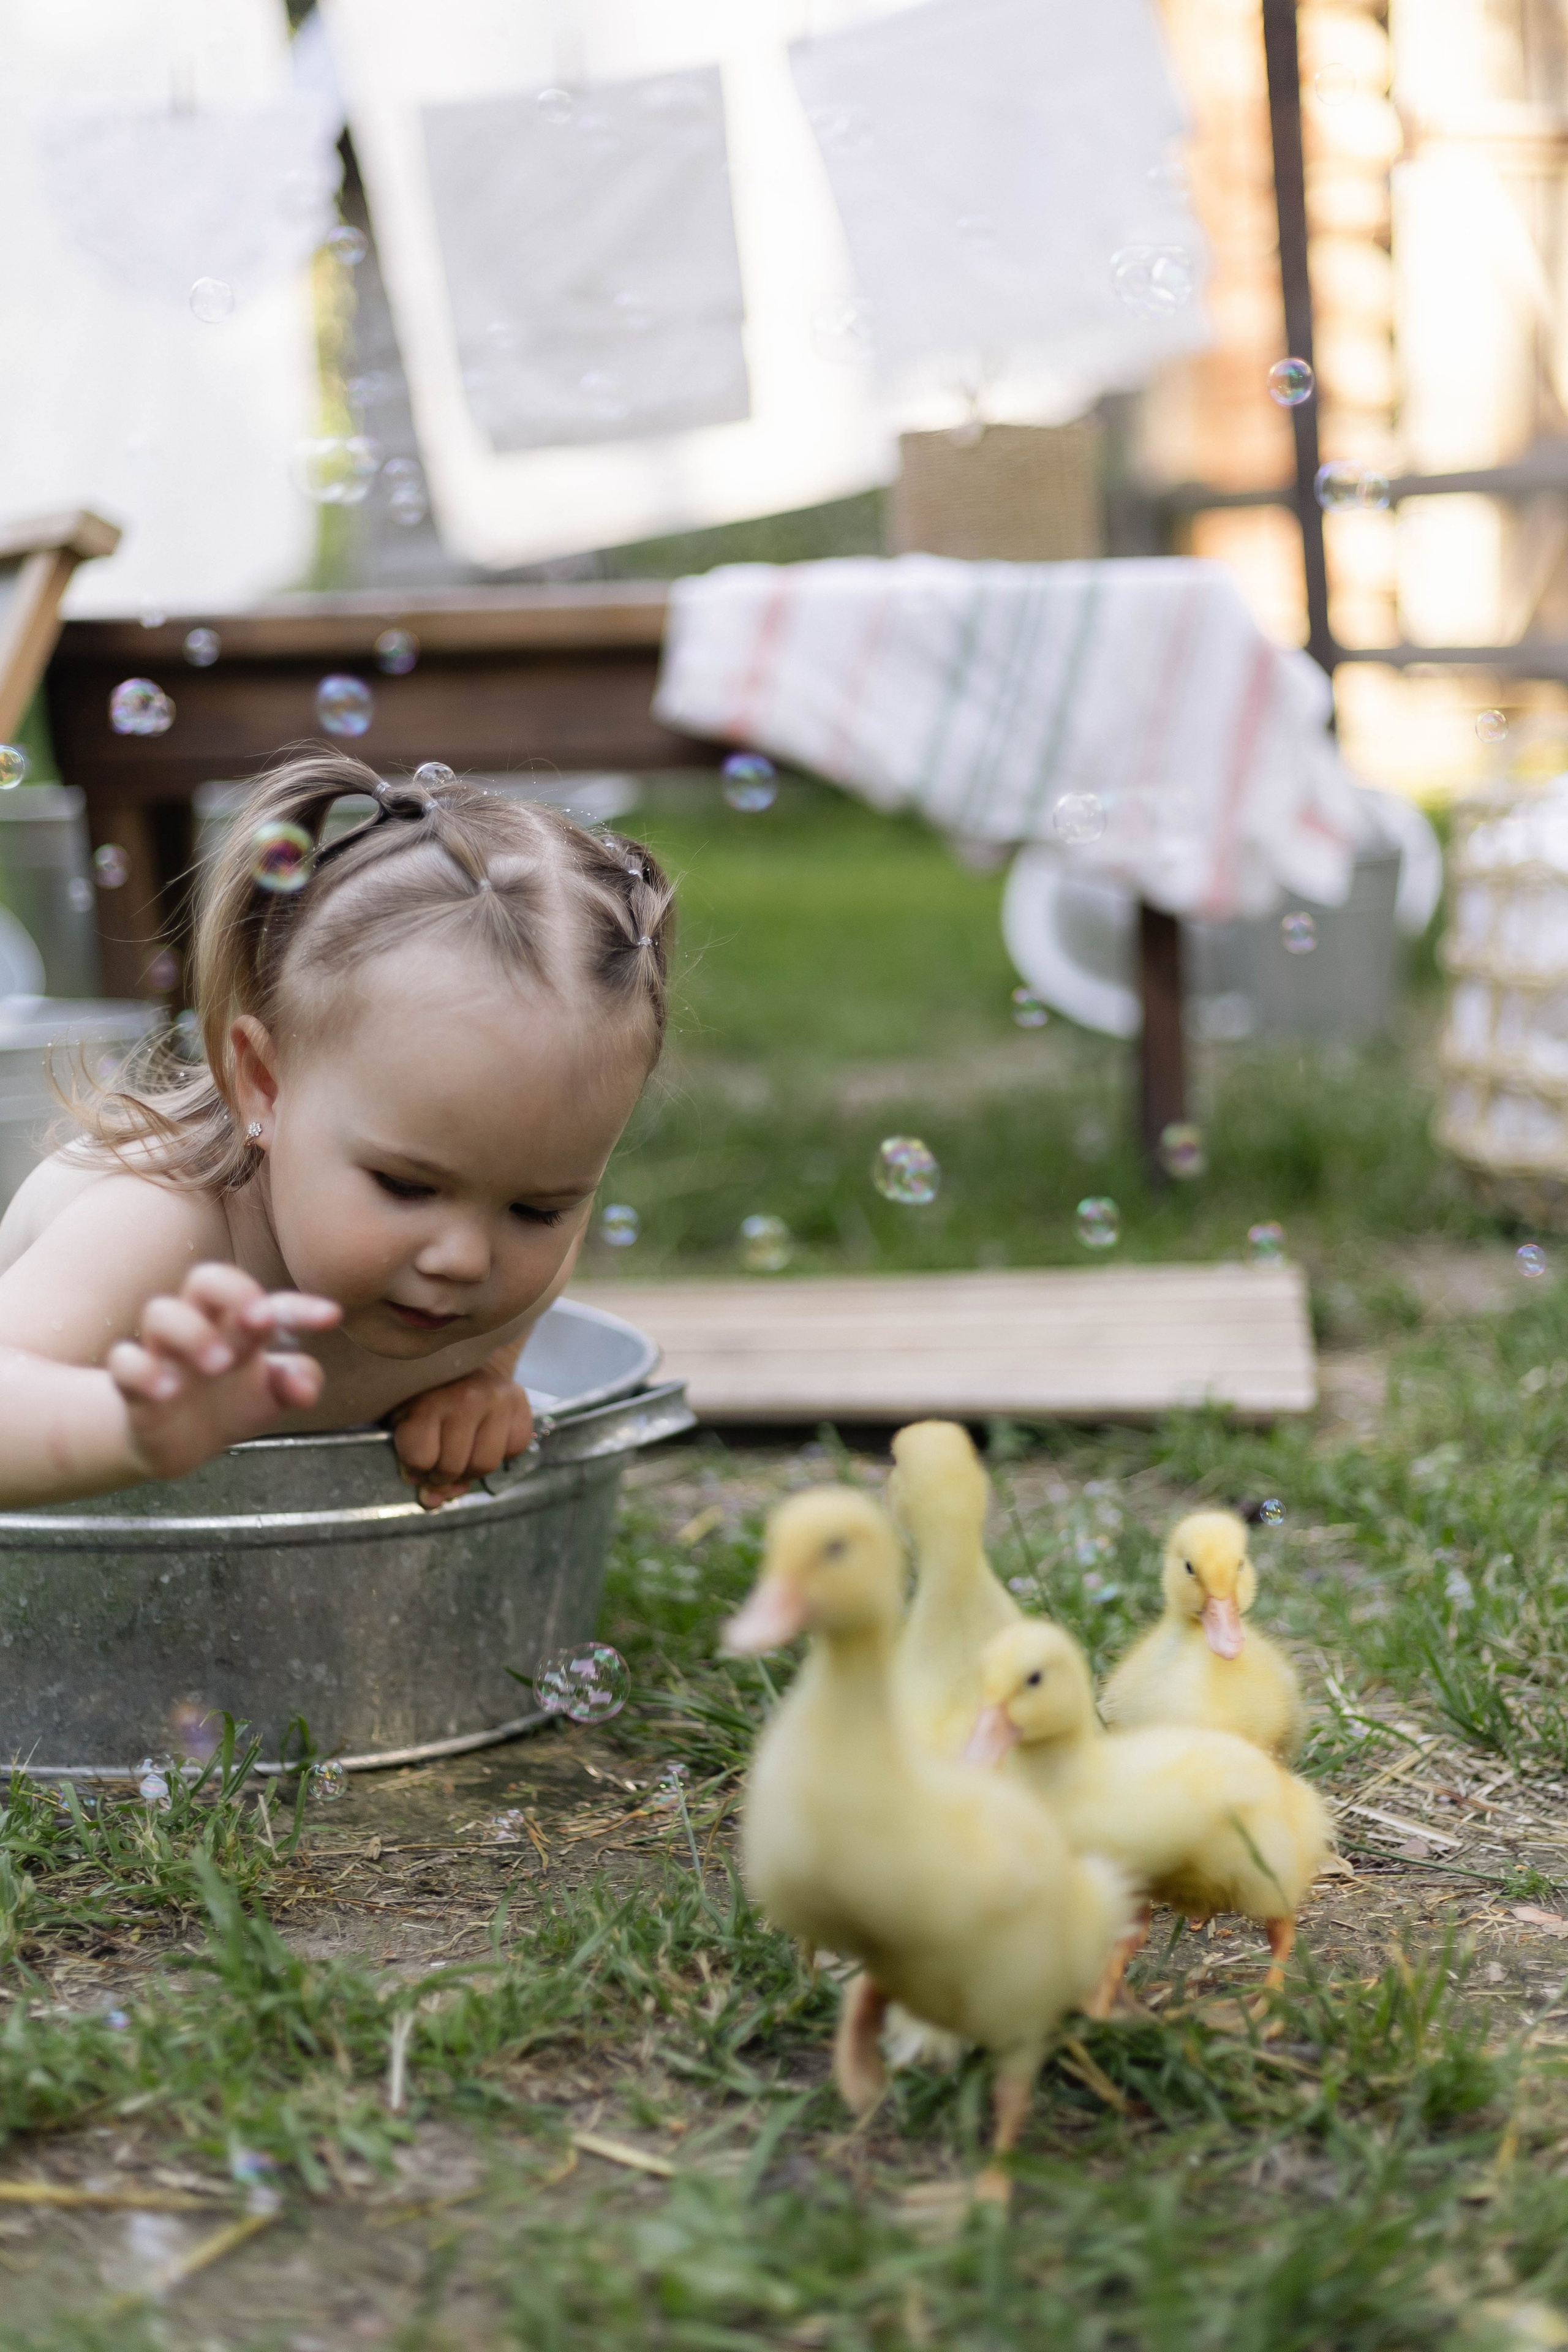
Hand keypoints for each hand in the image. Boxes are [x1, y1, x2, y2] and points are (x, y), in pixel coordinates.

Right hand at [108, 1263, 341, 1482]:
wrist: (177, 1444)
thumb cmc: (232, 1403)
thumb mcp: (273, 1395)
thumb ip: (296, 1382)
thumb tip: (306, 1389)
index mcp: (241, 1325)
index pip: (271, 1304)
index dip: (301, 1308)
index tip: (332, 1317)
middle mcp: (202, 1327)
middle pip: (205, 1278)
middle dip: (232, 1291)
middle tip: (258, 1322)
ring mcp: (164, 1353)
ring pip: (160, 1311)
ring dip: (191, 1333)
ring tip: (218, 1364)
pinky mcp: (133, 1385)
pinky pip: (122, 1362)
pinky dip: (142, 1372)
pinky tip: (168, 1391)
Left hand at [390, 1361, 534, 1509]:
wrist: (467, 1358)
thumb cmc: (428, 1394)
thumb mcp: (407, 1421)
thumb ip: (413, 1462)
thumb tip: (432, 1502)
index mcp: (428, 1400)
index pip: (420, 1458)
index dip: (415, 1470)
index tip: (416, 1464)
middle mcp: (466, 1399)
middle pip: (452, 1467)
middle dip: (442, 1476)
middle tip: (439, 1466)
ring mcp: (498, 1401)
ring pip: (485, 1465)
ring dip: (471, 1471)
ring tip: (463, 1458)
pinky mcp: (522, 1404)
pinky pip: (514, 1450)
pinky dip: (501, 1454)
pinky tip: (487, 1440)